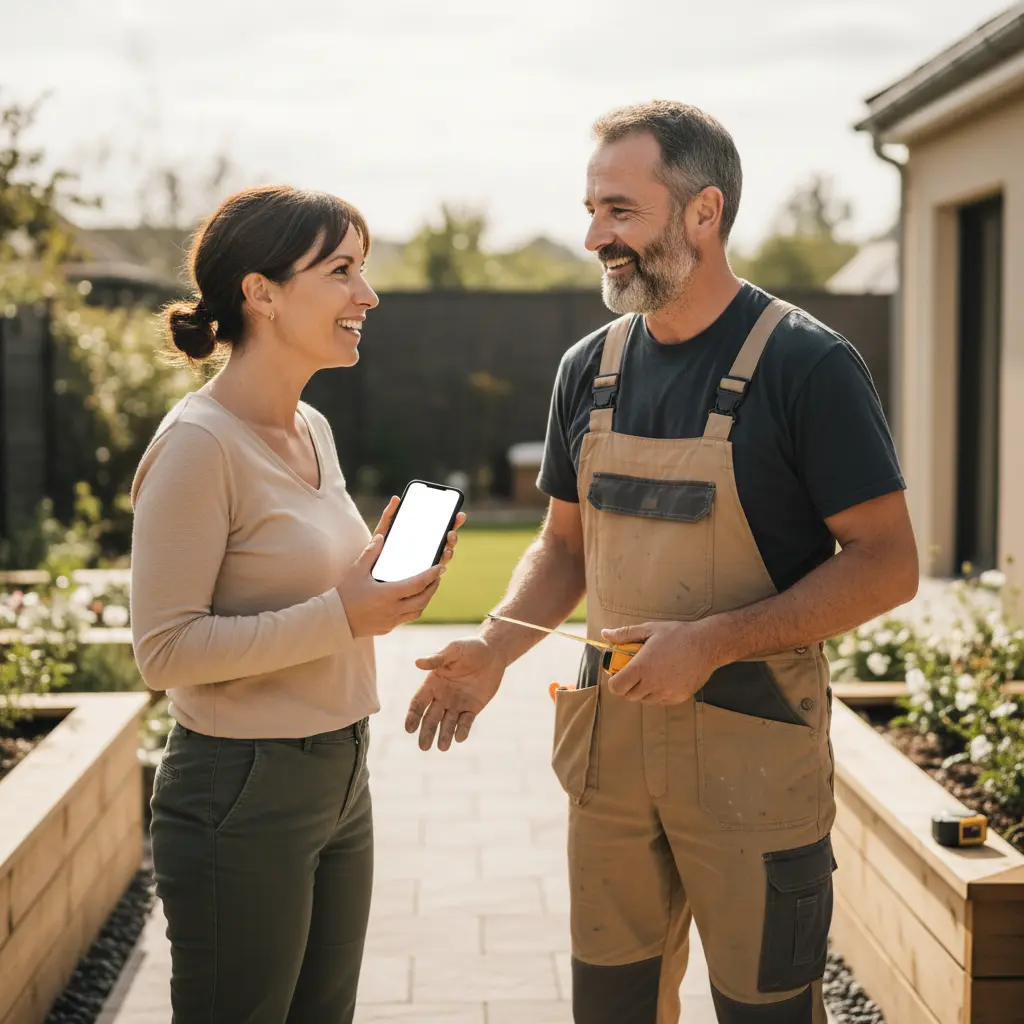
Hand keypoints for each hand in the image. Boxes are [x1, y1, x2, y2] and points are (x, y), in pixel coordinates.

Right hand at [337, 497, 466, 637]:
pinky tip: (413, 600)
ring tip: (429, 587)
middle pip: (423, 599)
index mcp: (387, 594)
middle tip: (438, 576)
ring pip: (418, 611)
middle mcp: (393, 609)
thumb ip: (370, 553)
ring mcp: (392, 621)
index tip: (441, 567)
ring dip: (426, 599)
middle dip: (433, 586)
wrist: (335, 620)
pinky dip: (415, 608)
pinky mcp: (388, 628)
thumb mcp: (356, 571)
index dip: (431, 575)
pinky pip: (408, 618)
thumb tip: (381, 537)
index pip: (417, 584)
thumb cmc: (345, 594)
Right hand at [406, 636, 504, 750]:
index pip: (418, 703)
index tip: (409, 728)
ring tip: (443, 747)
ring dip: (444, 735)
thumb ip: (437, 659)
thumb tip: (417, 663)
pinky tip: (459, 737)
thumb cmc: (470, 647)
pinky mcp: (472, 708)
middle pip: (431, 718)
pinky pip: (466, 722)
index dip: (413, 716)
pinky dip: (462, 730)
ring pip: (447, 723)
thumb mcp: (453, 650)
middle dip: (427, 732)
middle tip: (423, 747)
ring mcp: (457, 704)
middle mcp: (442, 697)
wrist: (493, 652)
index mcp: (432, 683)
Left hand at [600, 618, 727, 704]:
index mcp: (641, 668)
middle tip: (633, 671)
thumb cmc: (677, 635)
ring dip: (641, 689)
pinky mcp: (678, 698)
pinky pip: (660, 701)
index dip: (613, 680)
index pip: (616, 687)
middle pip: (628, 695)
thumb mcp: (649, 629)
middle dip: (627, 684)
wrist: (707, 644)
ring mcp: (666, 693)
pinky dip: (656, 693)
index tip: (617, 671)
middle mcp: (652, 684)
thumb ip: (624, 634)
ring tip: (650, 672)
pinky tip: (663, 677)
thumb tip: (605, 634)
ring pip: (644, 699)